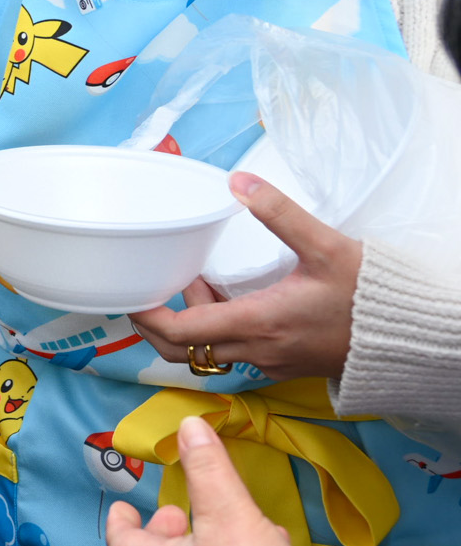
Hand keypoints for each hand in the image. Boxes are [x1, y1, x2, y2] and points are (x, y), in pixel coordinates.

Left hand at [106, 416, 343, 545]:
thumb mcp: (227, 512)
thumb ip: (208, 469)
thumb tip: (188, 426)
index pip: (122, 545)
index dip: (120, 523)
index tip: (123, 506)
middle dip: (163, 532)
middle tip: (175, 511)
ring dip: (201, 544)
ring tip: (220, 518)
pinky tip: (270, 543)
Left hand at [130, 173, 361, 379]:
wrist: (413, 338)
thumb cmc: (371, 297)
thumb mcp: (325, 247)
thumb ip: (279, 213)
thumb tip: (237, 182)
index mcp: (255, 325)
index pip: (178, 333)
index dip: (146, 316)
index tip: (132, 294)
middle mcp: (256, 351)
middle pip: (183, 351)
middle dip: (160, 322)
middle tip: (155, 289)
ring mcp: (270, 362)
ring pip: (210, 352)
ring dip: (194, 322)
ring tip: (200, 279)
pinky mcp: (285, 364)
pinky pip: (236, 353)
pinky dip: (220, 329)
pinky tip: (231, 297)